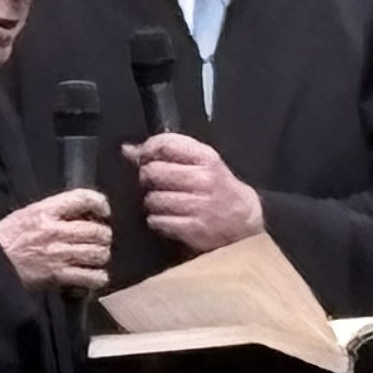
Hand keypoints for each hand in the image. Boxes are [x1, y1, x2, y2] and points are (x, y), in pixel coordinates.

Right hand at [0, 187, 111, 293]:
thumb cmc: (6, 237)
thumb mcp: (27, 214)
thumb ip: (54, 211)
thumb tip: (81, 212)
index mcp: (45, 210)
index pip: (83, 198)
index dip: (100, 203)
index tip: (104, 212)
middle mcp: (55, 230)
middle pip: (97, 230)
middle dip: (103, 236)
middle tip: (100, 240)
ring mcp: (58, 254)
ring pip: (98, 253)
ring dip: (101, 256)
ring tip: (96, 258)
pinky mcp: (57, 276)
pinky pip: (90, 277)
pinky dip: (97, 278)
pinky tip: (94, 277)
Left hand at [131, 130, 265, 253]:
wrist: (245, 224)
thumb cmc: (219, 190)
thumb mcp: (203, 165)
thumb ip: (169, 154)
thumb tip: (127, 150)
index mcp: (206, 157)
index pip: (165, 143)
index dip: (146, 150)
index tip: (143, 159)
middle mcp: (203, 179)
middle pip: (153, 172)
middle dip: (147, 179)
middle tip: (155, 184)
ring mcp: (198, 205)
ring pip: (152, 199)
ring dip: (152, 203)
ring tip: (164, 204)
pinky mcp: (193, 229)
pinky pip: (157, 221)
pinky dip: (157, 221)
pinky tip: (168, 220)